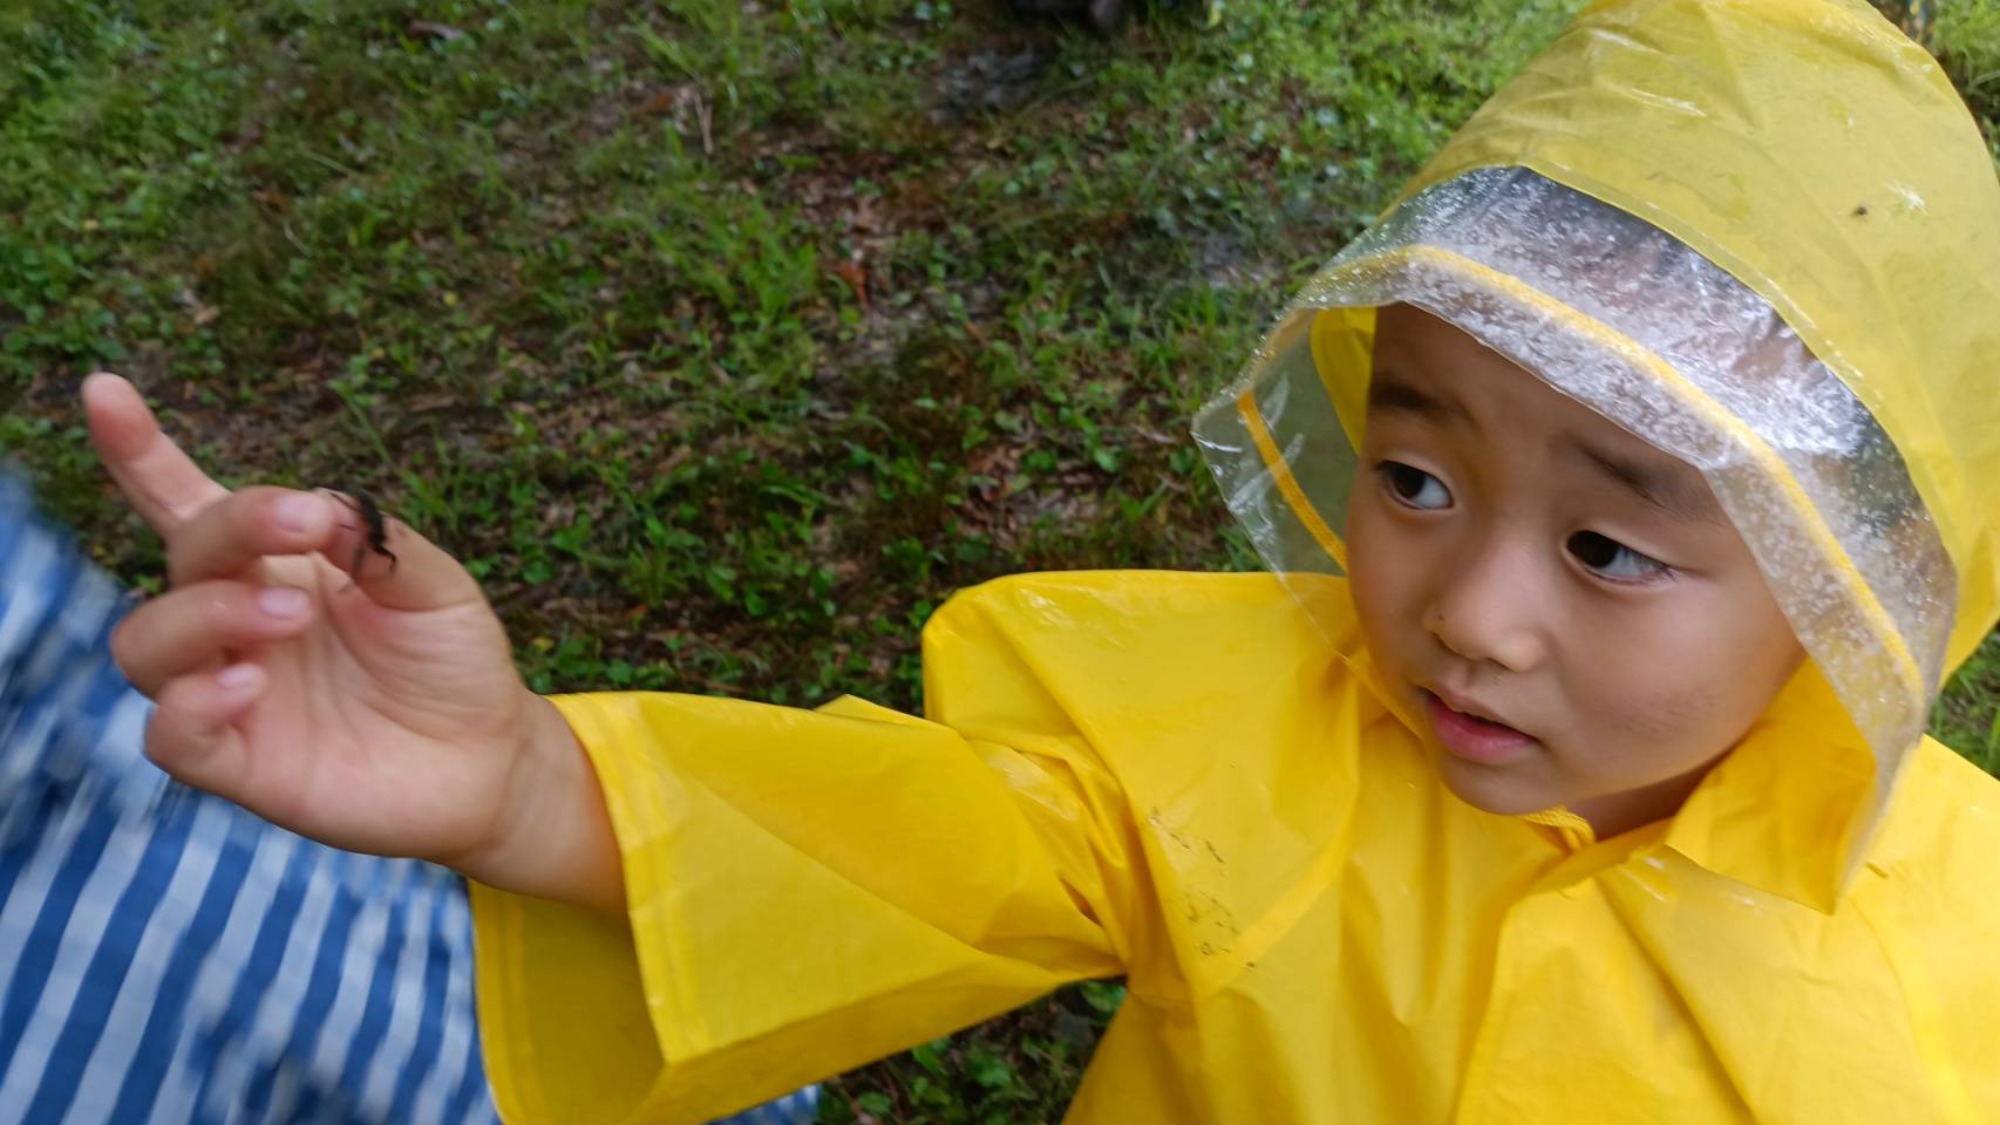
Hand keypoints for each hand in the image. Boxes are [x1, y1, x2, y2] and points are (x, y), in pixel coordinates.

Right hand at [83, 374, 622, 911]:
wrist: (489, 757)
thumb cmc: (453, 661)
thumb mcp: (434, 586)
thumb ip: (378, 541)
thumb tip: (326, 504)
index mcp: (277, 566)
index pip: (189, 504)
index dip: (140, 451)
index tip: (106, 391)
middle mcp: (236, 623)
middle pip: (182, 559)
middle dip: (234, 529)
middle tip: (308, 530)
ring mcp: (232, 691)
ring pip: (145, 645)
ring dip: (205, 615)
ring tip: (289, 616)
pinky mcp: (239, 761)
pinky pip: (169, 734)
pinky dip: (190, 705)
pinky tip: (246, 685)